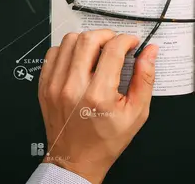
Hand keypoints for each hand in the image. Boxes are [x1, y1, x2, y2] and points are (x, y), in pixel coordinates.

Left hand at [39, 30, 157, 183]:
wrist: (76, 160)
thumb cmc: (105, 140)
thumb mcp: (136, 113)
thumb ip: (145, 79)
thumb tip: (150, 52)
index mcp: (98, 95)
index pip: (113, 49)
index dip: (126, 40)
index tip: (132, 43)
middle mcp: (73, 88)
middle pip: (89, 39)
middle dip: (107, 35)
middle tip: (115, 44)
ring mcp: (55, 86)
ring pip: (69, 41)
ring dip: (87, 40)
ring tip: (97, 51)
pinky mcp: (44, 86)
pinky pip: (53, 53)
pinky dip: (68, 50)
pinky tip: (79, 59)